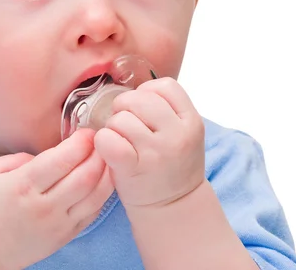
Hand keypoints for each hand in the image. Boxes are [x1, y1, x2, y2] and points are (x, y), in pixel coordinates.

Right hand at [0, 129, 113, 269]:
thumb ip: (18, 156)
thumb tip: (46, 154)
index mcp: (23, 185)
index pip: (61, 160)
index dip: (79, 143)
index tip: (87, 131)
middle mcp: (44, 206)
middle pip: (83, 177)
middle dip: (97, 154)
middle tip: (103, 139)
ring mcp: (57, 224)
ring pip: (94, 196)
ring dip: (106, 173)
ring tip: (109, 156)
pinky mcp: (65, 236)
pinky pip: (93, 213)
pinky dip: (103, 194)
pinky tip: (105, 179)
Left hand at [94, 77, 204, 209]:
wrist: (173, 209)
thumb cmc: (170, 164)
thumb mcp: (181, 132)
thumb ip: (165, 108)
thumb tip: (129, 86)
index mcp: (192, 121)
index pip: (164, 86)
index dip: (147, 93)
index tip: (144, 109)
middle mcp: (178, 135)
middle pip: (138, 98)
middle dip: (125, 107)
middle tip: (127, 125)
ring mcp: (157, 152)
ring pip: (121, 117)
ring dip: (113, 126)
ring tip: (122, 140)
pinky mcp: (135, 168)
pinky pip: (108, 139)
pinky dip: (103, 141)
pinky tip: (111, 149)